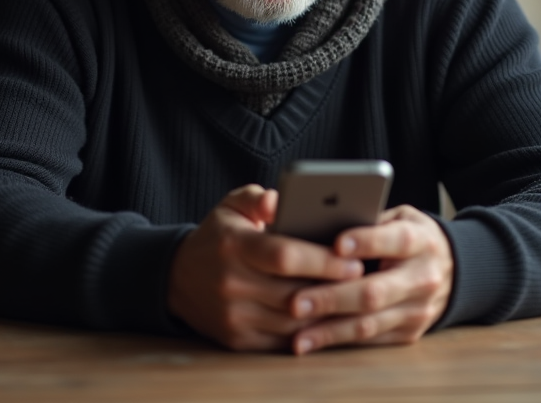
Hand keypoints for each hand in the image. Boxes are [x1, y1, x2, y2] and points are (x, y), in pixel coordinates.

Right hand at [168, 185, 365, 350]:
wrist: (176, 278)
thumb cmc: (218, 236)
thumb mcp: (231, 205)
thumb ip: (259, 197)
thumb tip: (281, 200)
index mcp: (233, 245)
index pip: (284, 255)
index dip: (323, 260)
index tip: (354, 260)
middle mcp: (231, 283)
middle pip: (294, 292)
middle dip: (333, 289)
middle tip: (364, 282)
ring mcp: (233, 317)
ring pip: (292, 323)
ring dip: (325, 314)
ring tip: (353, 301)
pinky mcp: (237, 341)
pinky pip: (282, 342)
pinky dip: (308, 333)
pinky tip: (328, 320)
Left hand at [286, 206, 452, 354]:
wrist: (450, 270)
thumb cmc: (407, 236)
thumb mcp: (398, 217)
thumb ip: (367, 219)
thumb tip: (315, 218)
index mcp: (420, 241)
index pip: (397, 241)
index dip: (367, 242)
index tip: (336, 245)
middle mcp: (423, 278)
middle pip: (375, 291)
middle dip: (332, 298)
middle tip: (295, 302)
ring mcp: (418, 310)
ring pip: (370, 323)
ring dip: (329, 331)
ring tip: (296, 335)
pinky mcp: (409, 333)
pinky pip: (369, 340)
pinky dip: (336, 341)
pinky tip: (309, 342)